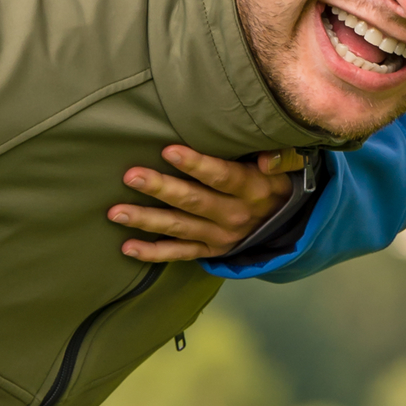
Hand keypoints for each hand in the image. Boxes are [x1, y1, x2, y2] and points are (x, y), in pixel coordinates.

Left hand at [111, 145, 305, 263]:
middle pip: (193, 201)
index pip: (223, 177)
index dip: (196, 165)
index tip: (168, 150)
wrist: (287, 224)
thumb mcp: (289, 167)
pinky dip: (153, 253)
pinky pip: (179, 254)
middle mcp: (235, 216)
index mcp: (253, 190)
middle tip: (131, 175)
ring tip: (116, 212)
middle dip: (161, 188)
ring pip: (179, 228)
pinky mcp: (210, 251)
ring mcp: (220, 237)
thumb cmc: (276, 181)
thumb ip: (280, 158)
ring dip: (147, 220)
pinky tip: (127, 247)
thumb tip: (266, 159)